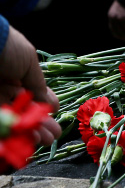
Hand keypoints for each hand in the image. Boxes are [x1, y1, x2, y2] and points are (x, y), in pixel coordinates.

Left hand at [0, 26, 60, 144]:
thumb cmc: (6, 47)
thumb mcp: (28, 63)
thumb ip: (39, 85)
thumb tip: (51, 104)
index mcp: (17, 75)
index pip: (34, 95)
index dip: (46, 107)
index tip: (55, 115)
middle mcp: (4, 88)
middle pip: (25, 111)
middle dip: (41, 124)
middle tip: (54, 135)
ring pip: (14, 120)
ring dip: (30, 132)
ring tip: (43, 140)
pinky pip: (0, 124)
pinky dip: (11, 133)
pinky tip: (26, 138)